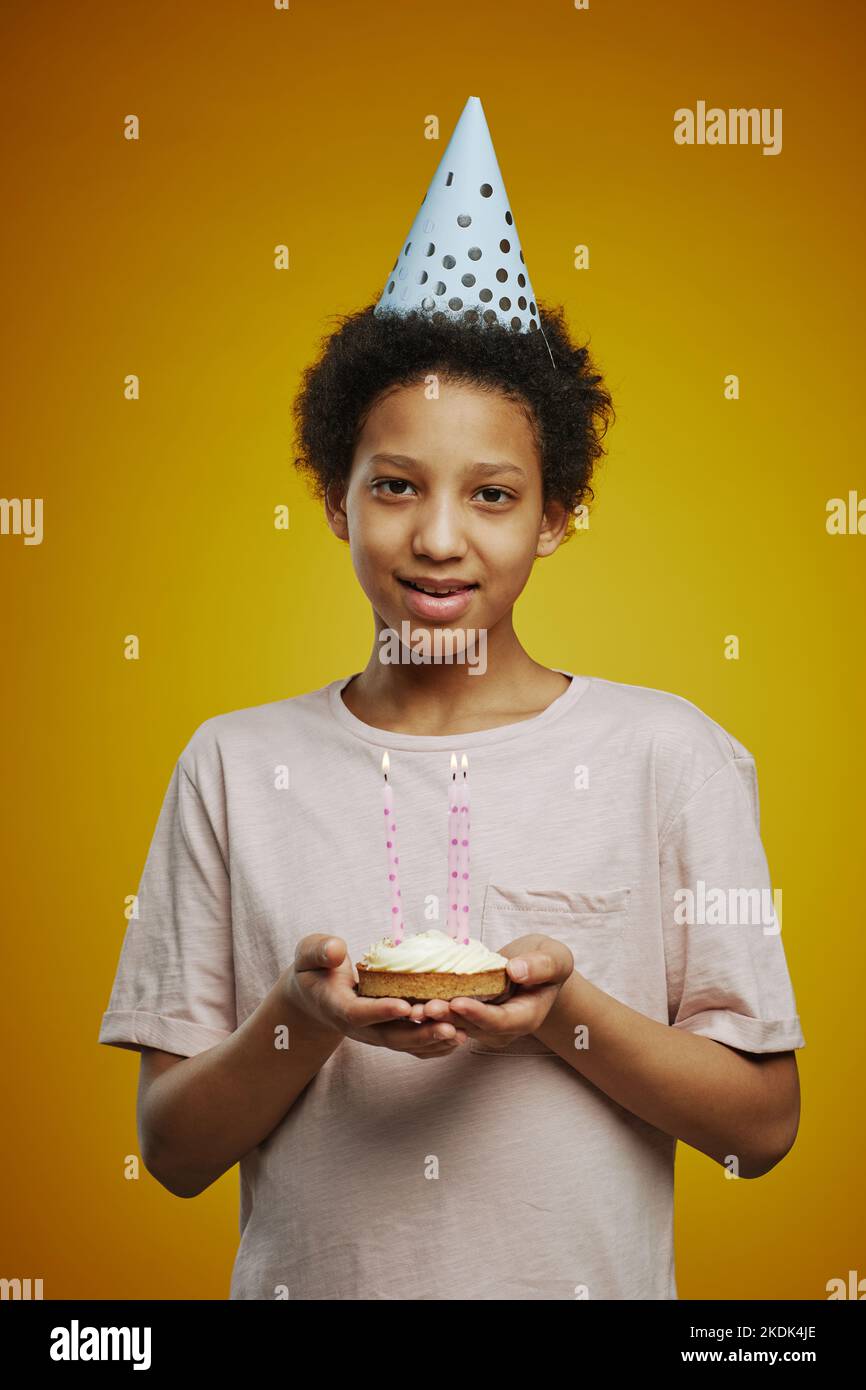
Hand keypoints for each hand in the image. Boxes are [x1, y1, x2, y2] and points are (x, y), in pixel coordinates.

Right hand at [283, 934, 469, 1059]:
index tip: (404, 1006)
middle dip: (420, 1033)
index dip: (381, 1011)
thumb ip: (319, 951)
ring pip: (406, 1043)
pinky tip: (460, 1037)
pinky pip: (413, 1045)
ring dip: (434, 1040)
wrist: (316, 996)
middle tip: (448, 1026)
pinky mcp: (388, 1034)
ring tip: (461, 1033)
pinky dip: (436, 1044)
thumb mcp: (308, 954)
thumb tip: (336, 950)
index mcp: (337, 1007)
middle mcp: (359, 1027)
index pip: (359, 1013)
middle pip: (390, 1036)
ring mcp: (375, 1034)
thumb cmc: (315, 969)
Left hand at [410, 935, 573, 1049]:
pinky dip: (433, 1009)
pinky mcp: (470, 1017)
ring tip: (412, 1008)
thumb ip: (540, 967)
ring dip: (434, 1018)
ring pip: (457, 1025)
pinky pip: (450, 1016)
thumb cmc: (548, 963)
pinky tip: (411, 1001)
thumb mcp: (554, 959)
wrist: (539, 970)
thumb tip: (516, 971)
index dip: (477, 1014)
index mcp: (525, 1017)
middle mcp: (502, 1028)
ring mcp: (485, 1025)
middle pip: (472, 1027)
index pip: (499, 1021)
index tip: (457, 1002)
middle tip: (424, 1008)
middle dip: (448, 1018)